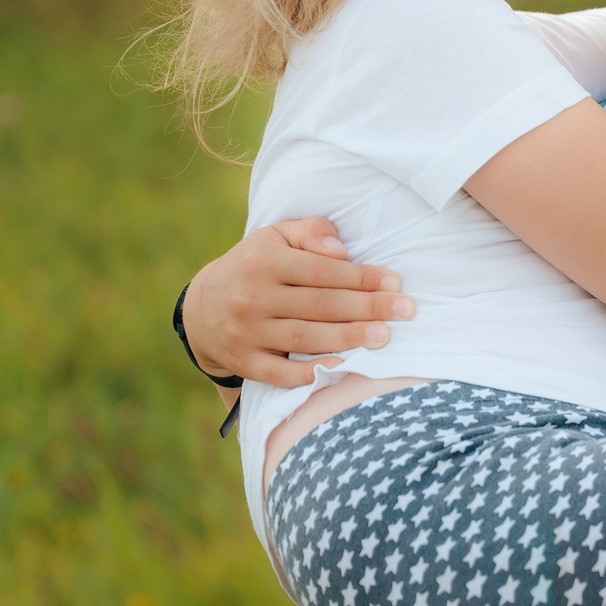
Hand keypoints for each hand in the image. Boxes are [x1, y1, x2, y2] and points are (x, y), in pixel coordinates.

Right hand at [185, 216, 410, 388]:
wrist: (201, 309)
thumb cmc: (254, 265)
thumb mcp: (275, 236)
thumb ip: (310, 232)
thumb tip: (340, 249)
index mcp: (264, 262)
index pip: (322, 271)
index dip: (362, 277)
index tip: (396, 283)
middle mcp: (253, 297)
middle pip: (320, 305)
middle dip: (367, 308)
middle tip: (405, 311)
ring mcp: (246, 332)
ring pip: (305, 338)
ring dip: (348, 339)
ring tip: (384, 337)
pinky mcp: (244, 361)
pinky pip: (280, 373)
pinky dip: (310, 373)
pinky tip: (343, 366)